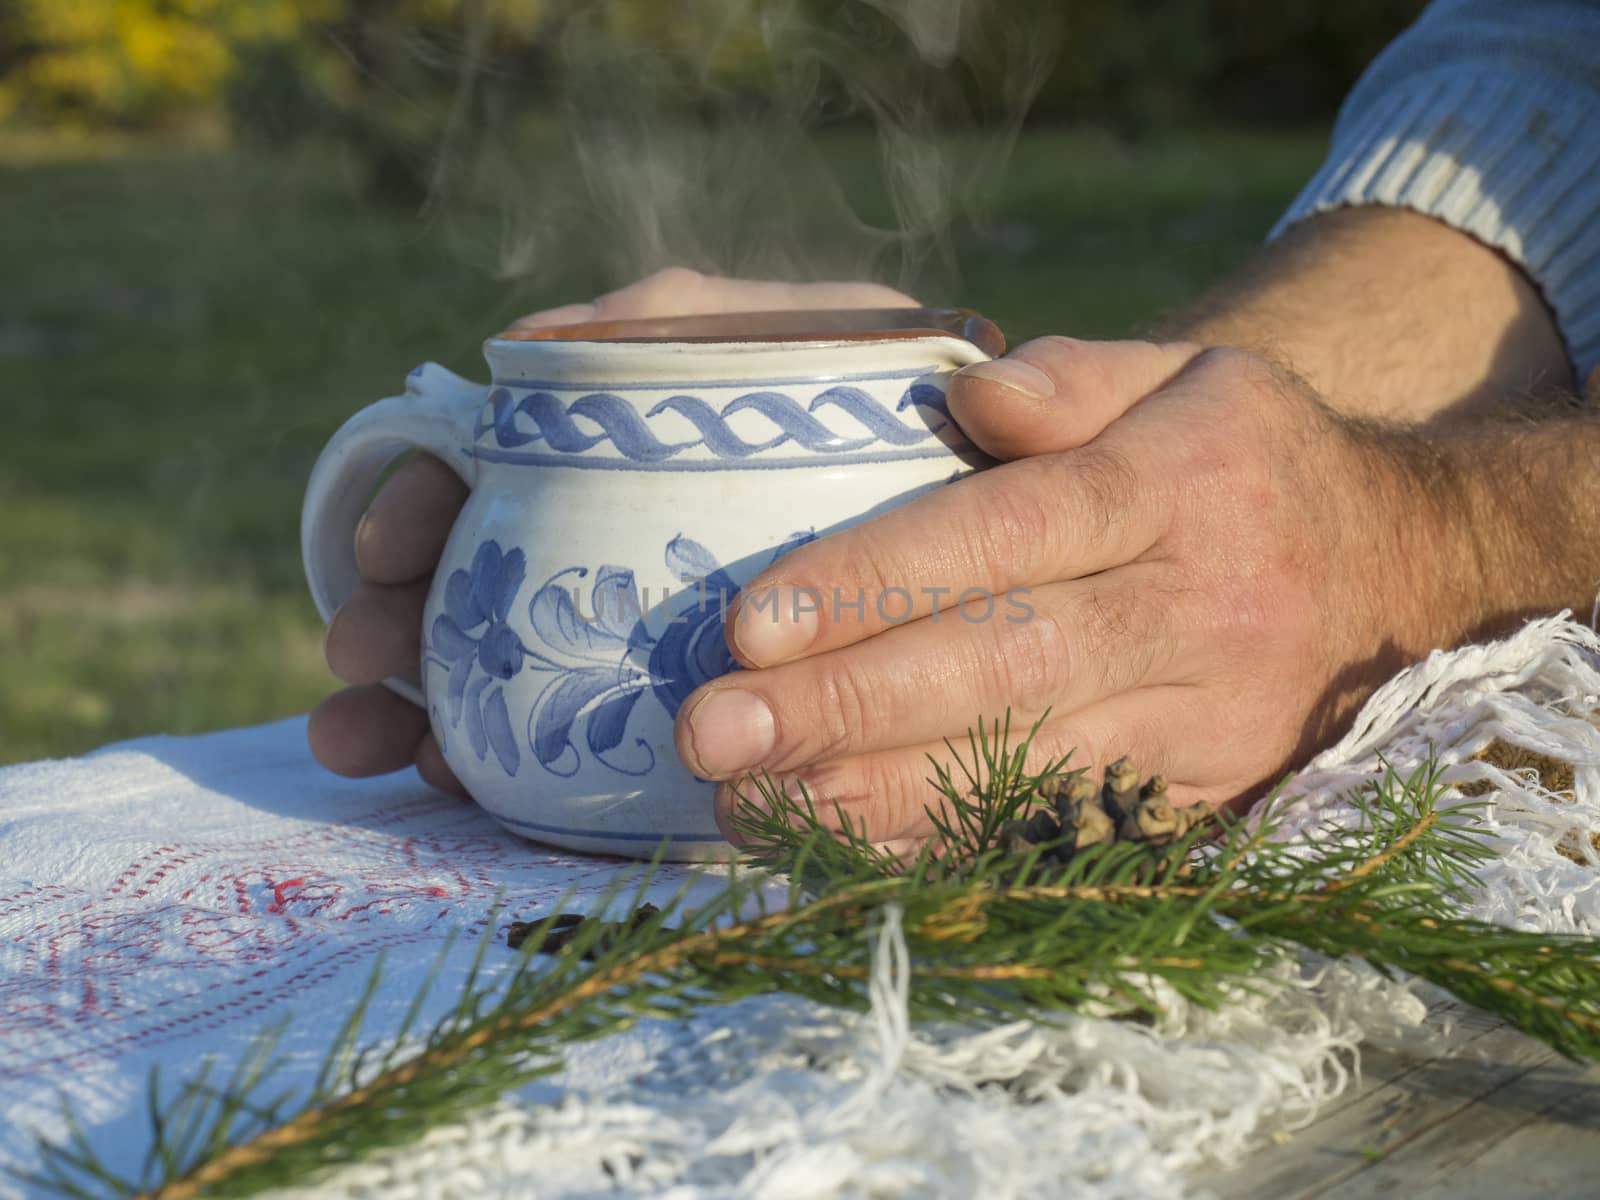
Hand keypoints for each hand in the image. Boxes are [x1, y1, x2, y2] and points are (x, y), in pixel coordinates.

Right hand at [306, 269, 917, 792]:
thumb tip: (518, 345)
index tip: (386, 548)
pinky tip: (445, 782)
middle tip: (357, 658)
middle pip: (474, 578)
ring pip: (505, 673)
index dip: (420, 500)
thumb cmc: (926, 412)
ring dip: (415, 703)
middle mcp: (630, 540)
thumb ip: (684, 323)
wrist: (1039, 529)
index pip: (491, 471)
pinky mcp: (692, 718)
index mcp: (642, 452)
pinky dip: (504, 764)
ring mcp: (655, 635)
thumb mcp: (815, 336)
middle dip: (394, 616)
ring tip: (359, 742)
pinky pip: (584, 750)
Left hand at [677, 338, 1474, 842]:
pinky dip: (949, 843)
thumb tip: (969, 395)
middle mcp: (1198, 609)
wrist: (1402, 575)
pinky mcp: (1204, 795)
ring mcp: (1206, 719)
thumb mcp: (1188, 375)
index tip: (752, 624)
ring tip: (747, 805)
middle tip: (713, 733)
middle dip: (847, 708)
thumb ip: (1075, 375)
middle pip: (1003, 664)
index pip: (1009, 532)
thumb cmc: (1248, 461)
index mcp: (1182, 484)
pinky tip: (847, 844)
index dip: (877, 579)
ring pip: (1025, 766)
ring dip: (875, 793)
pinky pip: (1063, 828)